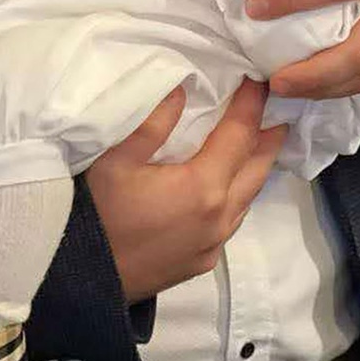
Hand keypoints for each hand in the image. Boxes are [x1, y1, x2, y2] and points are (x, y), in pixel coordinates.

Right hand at [85, 81, 286, 302]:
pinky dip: (239, 194)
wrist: (81, 281)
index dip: (251, 105)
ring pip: (248, 198)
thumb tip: (183, 89)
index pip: (239, 136)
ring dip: (255, 166)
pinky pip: (233, 220)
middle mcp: (219, 218)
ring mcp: (213, 244)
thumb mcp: (117, 158)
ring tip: (257, 141)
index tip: (259, 80)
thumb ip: (154, 121)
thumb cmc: (96, 213)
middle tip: (278, 109)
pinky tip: (228, 184)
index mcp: (203, 187)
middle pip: (257, 168)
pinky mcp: (201, 262)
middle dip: (268, 136)